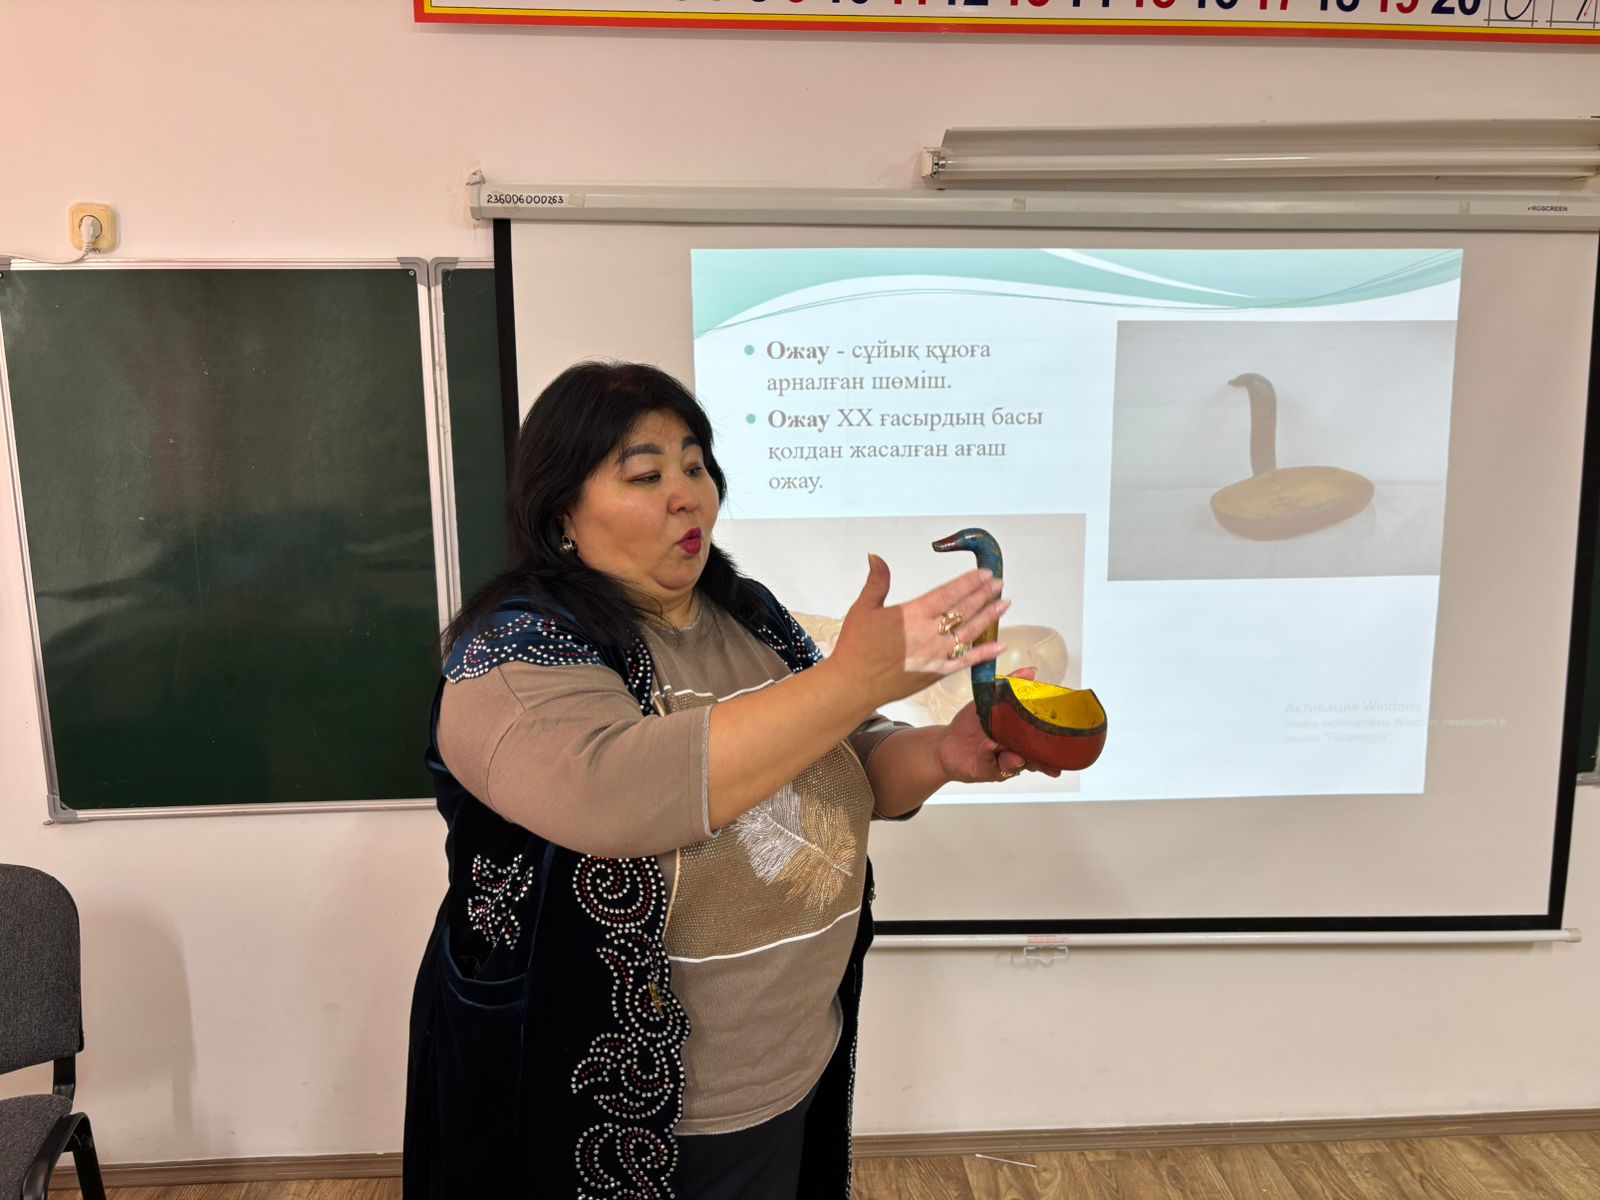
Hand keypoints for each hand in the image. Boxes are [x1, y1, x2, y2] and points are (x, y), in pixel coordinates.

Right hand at [829, 554, 1009, 710]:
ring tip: (1004, 604)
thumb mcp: (863, 608)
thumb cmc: (855, 647)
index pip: (949, 593)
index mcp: (913, 614)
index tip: (984, 573)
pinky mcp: (937, 672)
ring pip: (970, 632)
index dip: (969, 582)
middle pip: (964, 610)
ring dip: (989, 617)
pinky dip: (985, 653)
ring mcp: (936, 654)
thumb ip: (877, 581)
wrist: (853, 684)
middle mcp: (929, 633)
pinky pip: (966, 661)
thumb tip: (876, 557)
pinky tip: (999, 645)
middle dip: (984, 595)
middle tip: (999, 584)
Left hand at [935, 667, 1063, 782]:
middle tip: (1057, 756)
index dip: (1056, 737)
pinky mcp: (994, 770)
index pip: (1042, 734)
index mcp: (1020, 732)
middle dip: (1049, 756)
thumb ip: (1010, 684)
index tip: (1071, 736)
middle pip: (1039, 753)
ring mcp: (1007, 760)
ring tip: (1027, 757)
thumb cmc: (970, 723)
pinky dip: (1008, 763)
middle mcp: (1017, 747)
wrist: (947, 744)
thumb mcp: (989, 698)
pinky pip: (1004, 768)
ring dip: (1030, 761)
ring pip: (1024, 762)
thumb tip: (1032, 671)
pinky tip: (1009, 757)